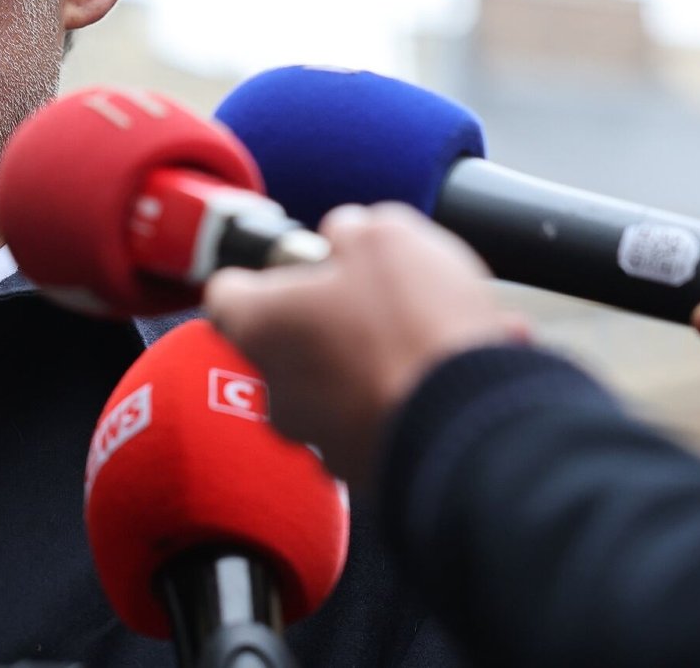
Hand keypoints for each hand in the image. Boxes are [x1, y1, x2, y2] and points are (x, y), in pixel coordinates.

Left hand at [204, 202, 527, 489]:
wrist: (470, 426)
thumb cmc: (412, 329)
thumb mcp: (383, 238)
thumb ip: (352, 230)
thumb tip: (348, 235)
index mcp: (262, 326)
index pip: (229, 295)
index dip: (262, 275)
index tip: (293, 268)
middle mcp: (279, 390)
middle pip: (292, 341)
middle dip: (336, 318)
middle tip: (381, 298)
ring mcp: (321, 436)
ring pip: (346, 382)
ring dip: (385, 358)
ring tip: (444, 333)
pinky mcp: (368, 468)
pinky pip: (389, 417)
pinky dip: (420, 395)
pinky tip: (471, 367)